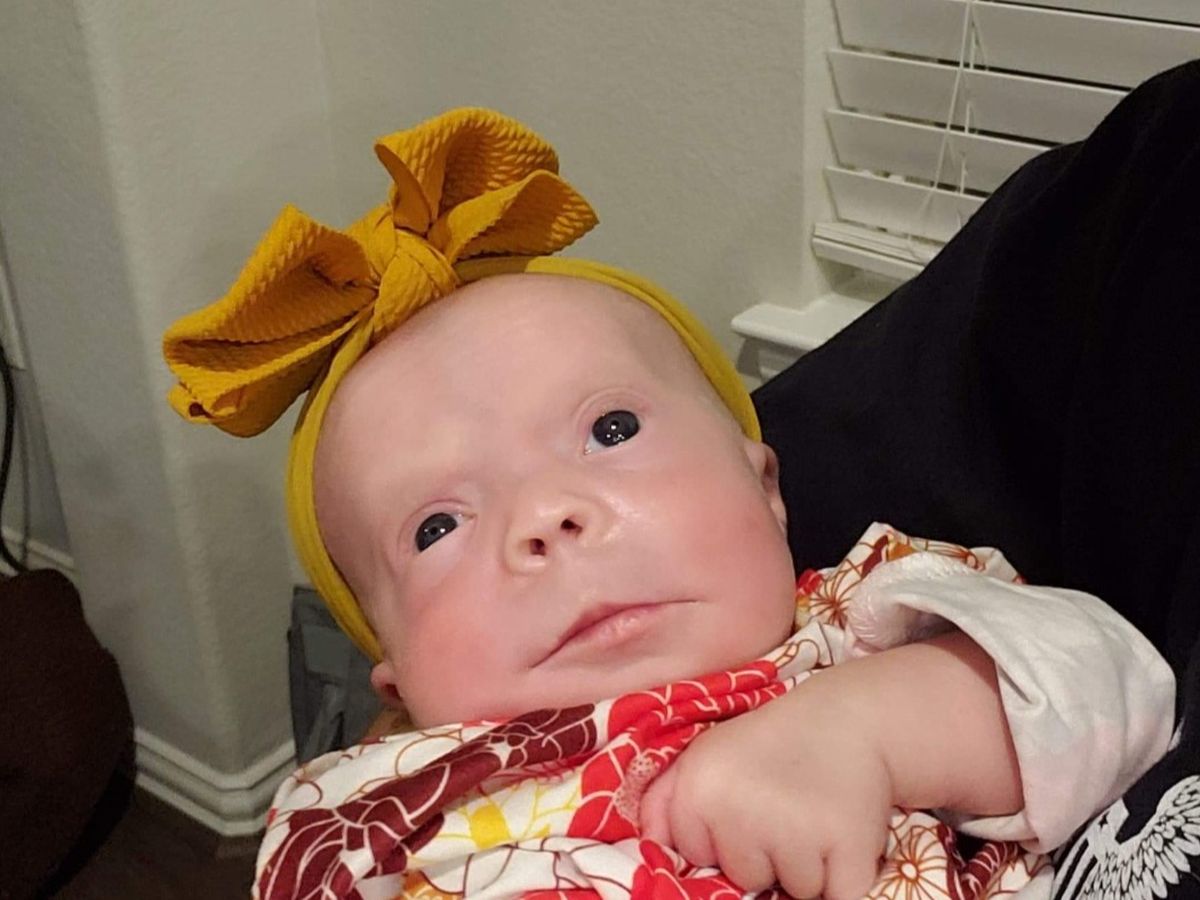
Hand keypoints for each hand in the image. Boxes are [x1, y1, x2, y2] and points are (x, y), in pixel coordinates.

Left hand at [639, 684, 891, 899]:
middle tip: (782, 806)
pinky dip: (843, 881)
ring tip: (811, 815)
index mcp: (698, 788)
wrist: (850, 718)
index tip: (743, 801)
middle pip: (744, 878)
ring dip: (804, 865)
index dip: (720, 836)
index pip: (694, 857)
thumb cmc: (768, 744)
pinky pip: (838, 899)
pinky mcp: (848, 847)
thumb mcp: (704, 756)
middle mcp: (739, 811)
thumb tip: (649, 851)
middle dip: (764, 853)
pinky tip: (839, 838)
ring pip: (792, 890)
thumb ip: (663, 804)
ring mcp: (794, 832)